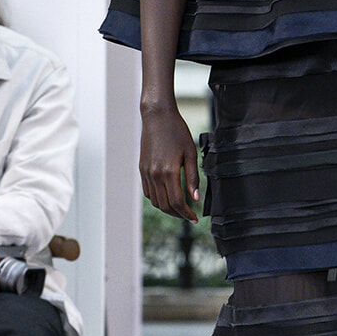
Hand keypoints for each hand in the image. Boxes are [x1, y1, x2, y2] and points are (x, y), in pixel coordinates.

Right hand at [140, 105, 199, 221]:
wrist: (157, 117)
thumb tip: (194, 198)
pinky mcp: (142, 169)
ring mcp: (146, 173)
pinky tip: (167, 196)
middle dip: (178, 214)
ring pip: (155, 201)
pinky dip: (157, 199)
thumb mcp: (191, 153)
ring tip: (179, 207)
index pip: (176, 202)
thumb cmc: (176, 132)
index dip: (186, 214)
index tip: (194, 218)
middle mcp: (155, 175)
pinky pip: (148, 192)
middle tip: (189, 215)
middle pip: (165, 206)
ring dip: (167, 208)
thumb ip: (193, 177)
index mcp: (169, 172)